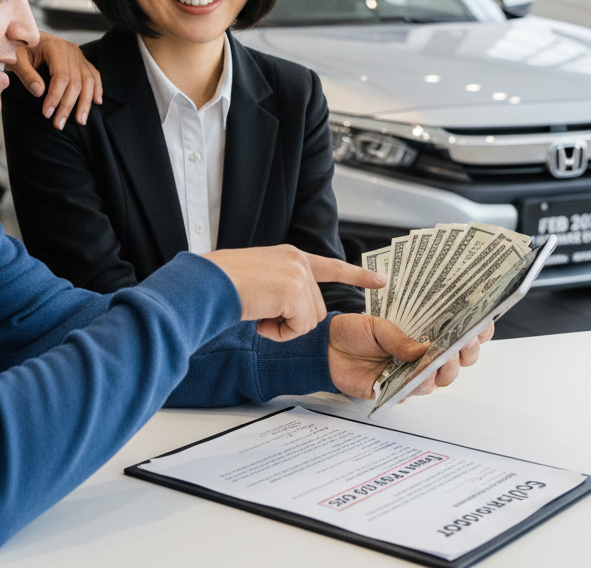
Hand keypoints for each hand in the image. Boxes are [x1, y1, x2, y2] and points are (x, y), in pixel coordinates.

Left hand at [14, 32, 102, 128]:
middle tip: (58, 124)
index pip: (60, 76)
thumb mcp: (16, 59)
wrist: (22, 36)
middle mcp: (71, 50)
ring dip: (85, 103)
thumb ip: (27, 74)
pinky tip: (97, 101)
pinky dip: (97, 88)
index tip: (47, 114)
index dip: (55, 96)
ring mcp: (78, 55)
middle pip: (76, 81)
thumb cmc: (17, 47)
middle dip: (68, 105)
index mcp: (55, 46)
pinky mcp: (81, 60)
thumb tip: (40, 92)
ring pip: (88, 81)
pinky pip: (94, 75)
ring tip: (80, 121)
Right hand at [202, 246, 385, 341]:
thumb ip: (283, 286)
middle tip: (264, 312)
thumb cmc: (224, 284)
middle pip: (316, 308)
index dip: (357, 274)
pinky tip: (261, 319)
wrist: (209, 283)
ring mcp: (298, 275)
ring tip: (259, 312)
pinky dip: (279, 333)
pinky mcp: (294, 292)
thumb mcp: (261, 277)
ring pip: (309, 321)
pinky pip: (299, 329)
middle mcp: (297, 261)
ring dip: (284, 327)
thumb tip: (294, 310)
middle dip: (292, 321)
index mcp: (290, 256)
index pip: (331, 266)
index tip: (381, 281)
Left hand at [328, 316, 493, 399]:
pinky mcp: (398, 390)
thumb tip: (425, 351)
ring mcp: (412, 373)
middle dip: (465, 354)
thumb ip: (400, 339)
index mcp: (422, 333)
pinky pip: (416, 392)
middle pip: (458, 360)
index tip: (481, 327)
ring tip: (441, 361)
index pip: (456, 334)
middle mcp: (422, 355)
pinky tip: (420, 376)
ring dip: (444, 370)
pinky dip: (420, 384)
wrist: (327, 350)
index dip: (474, 332)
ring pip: (441, 379)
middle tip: (462, 345)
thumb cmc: (353, 332)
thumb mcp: (378, 327)